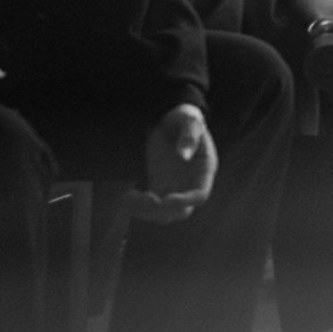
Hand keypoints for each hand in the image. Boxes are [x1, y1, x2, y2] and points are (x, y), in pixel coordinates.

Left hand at [131, 104, 215, 222]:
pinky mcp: (159, 185)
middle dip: (163, 210)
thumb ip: (189, 137)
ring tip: (131, 199)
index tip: (166, 199)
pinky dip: (139, 206)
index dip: (185, 201)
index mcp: (204, 170)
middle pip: (182, 211)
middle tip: (145, 198)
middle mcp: (191, 183)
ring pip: (165, 213)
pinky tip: (128, 196)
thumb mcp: (189, 121)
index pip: (199, 195)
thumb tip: (183, 156)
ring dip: (148, 212)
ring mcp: (175, 186)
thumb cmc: (184, 118)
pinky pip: (151, 205)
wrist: (170, 118)